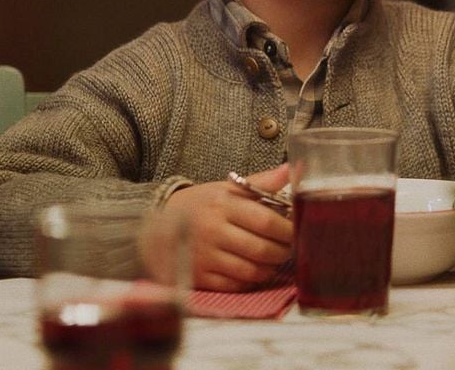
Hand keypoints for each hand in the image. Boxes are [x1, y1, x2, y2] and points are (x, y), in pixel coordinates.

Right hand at [165, 165, 293, 291]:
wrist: (158, 227)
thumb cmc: (202, 205)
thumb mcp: (228, 188)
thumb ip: (262, 182)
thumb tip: (293, 169)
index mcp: (223, 205)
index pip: (265, 220)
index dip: (287, 230)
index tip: (297, 231)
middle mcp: (212, 231)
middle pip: (261, 249)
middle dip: (283, 251)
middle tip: (290, 248)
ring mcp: (204, 256)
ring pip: (251, 270)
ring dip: (270, 268)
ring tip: (275, 259)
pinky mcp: (199, 277)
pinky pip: (235, 285)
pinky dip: (251, 281)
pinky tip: (256, 271)